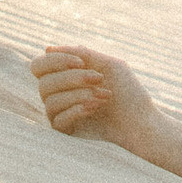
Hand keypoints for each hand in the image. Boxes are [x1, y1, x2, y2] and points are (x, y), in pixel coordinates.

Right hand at [30, 44, 156, 146]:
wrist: (142, 122)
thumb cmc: (128, 93)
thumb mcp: (108, 66)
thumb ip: (81, 54)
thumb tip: (47, 49)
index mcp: (65, 76)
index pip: (39, 66)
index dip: (55, 61)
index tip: (81, 63)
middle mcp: (59, 95)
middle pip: (44, 83)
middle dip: (72, 78)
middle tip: (99, 79)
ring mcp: (61, 115)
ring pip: (50, 101)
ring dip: (79, 94)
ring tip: (104, 95)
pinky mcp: (66, 133)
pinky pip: (57, 120)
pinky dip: (77, 110)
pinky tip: (95, 107)